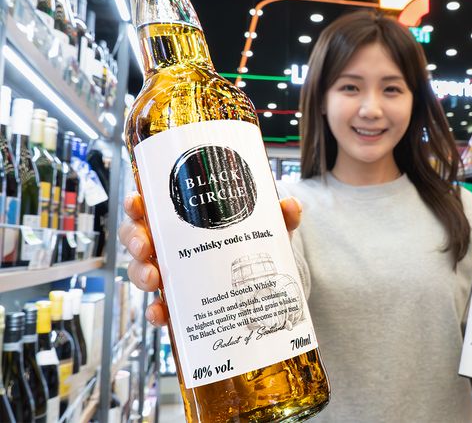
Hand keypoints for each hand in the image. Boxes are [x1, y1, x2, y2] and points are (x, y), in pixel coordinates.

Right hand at [118, 192, 302, 326]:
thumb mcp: (265, 228)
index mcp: (183, 220)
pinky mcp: (178, 304)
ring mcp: (170, 275)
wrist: (266, 284)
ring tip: (155, 279)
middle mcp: (169, 245)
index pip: (149, 206)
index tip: (137, 204)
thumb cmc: (252, 245)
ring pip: (139, 271)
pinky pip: (158, 308)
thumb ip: (278, 216)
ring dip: (140, 274)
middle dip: (133, 240)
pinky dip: (155, 312)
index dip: (136, 204)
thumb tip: (292, 206)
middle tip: (146, 246)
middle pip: (136, 238)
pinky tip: (161, 314)